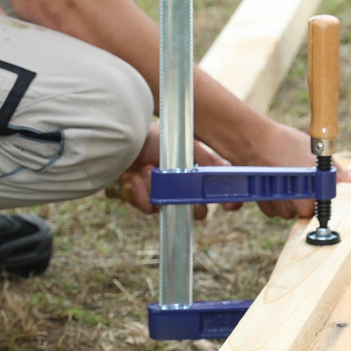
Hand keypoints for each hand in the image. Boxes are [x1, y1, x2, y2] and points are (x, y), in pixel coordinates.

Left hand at [119, 123, 237, 219]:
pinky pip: (149, 209)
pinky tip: (137, 180)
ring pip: (172, 211)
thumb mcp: (186, 146)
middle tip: (182, 192)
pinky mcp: (144, 200)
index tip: (227, 206)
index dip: (223, 200)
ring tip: (148, 170)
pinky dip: (142, 196)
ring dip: (159, 191)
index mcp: (195, 173)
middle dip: (188, 201)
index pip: (216, 194)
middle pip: (197, 211)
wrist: (121, 142)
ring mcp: (163, 195)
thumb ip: (208, 160)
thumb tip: (230, 170)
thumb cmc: (154, 139)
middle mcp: (182, 187)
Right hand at [235, 121, 350, 220]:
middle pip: (301, 212)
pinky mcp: (259, 202)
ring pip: (285, 211)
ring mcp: (273, 204)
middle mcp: (289, 205)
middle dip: (302, 200)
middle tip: (301, 181)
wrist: (253, 140)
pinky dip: (274, 198)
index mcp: (306, 196)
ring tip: (287, 177)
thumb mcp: (316, 154)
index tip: (314, 190)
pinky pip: (272, 207)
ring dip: (287, 199)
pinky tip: (275, 181)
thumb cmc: (286, 144)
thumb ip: (336, 172)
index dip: (316, 200)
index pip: (315, 211)